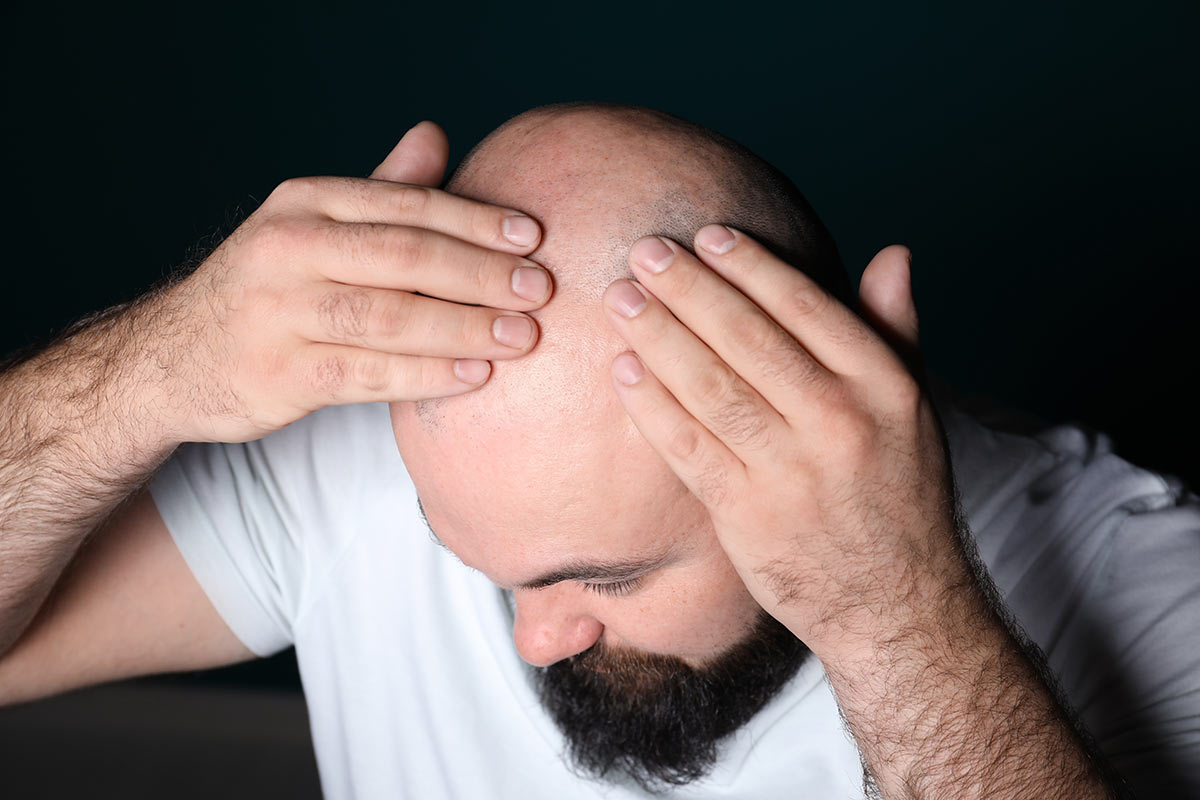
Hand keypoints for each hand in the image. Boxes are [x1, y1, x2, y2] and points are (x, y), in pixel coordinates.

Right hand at [151, 122, 551, 443]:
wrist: (176, 355)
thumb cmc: (271, 285)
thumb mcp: (313, 225)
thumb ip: (379, 190)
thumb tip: (435, 134)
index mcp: (305, 202)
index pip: (405, 204)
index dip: (475, 219)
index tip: (534, 237)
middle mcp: (287, 248)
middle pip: (404, 257)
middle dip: (482, 274)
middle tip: (541, 290)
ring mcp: (278, 312)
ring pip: (389, 317)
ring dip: (465, 327)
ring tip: (523, 338)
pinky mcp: (278, 375)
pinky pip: (368, 374)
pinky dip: (427, 375)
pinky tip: (475, 375)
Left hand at [602, 227, 965, 656]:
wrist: (893, 602)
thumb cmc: (898, 492)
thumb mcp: (913, 409)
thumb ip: (895, 330)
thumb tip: (892, 255)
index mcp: (884, 386)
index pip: (806, 307)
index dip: (750, 266)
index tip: (708, 235)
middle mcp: (840, 423)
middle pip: (748, 339)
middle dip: (688, 289)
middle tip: (644, 250)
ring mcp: (790, 472)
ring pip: (710, 387)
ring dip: (658, 336)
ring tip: (621, 298)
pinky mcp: (745, 514)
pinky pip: (686, 447)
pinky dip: (651, 405)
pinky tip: (623, 369)